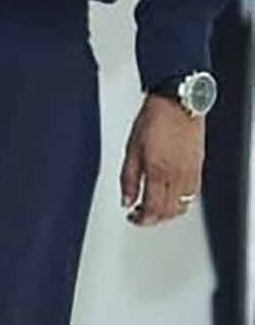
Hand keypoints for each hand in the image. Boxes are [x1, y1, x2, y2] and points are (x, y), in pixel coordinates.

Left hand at [119, 94, 204, 226]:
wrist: (176, 105)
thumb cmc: (153, 121)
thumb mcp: (131, 149)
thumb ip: (128, 178)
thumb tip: (125, 200)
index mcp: (157, 172)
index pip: (152, 209)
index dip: (141, 219)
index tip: (132, 218)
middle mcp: (177, 177)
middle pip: (167, 212)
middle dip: (152, 219)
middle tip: (139, 215)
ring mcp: (190, 174)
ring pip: (181, 207)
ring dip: (166, 213)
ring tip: (151, 207)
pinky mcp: (198, 170)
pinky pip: (191, 196)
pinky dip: (179, 203)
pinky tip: (168, 196)